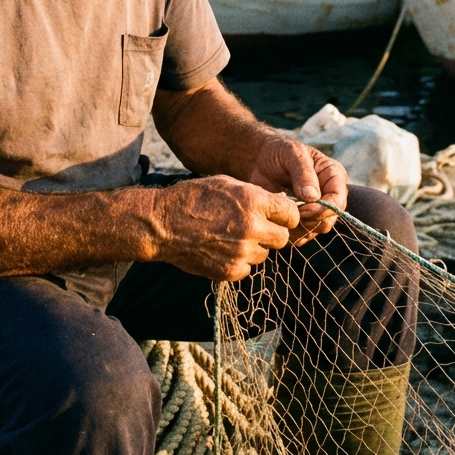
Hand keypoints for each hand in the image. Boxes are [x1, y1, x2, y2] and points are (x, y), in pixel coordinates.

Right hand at [151, 175, 301, 280]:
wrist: (163, 224)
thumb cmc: (193, 198)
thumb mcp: (226, 184)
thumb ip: (255, 195)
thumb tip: (277, 206)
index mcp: (253, 201)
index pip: (292, 214)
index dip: (286, 215)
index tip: (278, 216)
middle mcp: (251, 227)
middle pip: (282, 237)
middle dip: (272, 232)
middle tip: (256, 228)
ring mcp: (241, 252)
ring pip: (264, 254)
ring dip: (254, 247)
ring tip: (232, 237)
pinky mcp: (230, 271)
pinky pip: (248, 268)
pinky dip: (239, 261)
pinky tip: (222, 249)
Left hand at [247, 135, 347, 246]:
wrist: (261, 160)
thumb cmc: (279, 152)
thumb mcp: (292, 153)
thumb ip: (304, 173)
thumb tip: (313, 197)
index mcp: (333, 177)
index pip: (338, 201)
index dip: (323, 209)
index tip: (303, 209)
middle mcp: (329, 196)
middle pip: (328, 221)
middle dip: (308, 220)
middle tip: (287, 212)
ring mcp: (315, 210)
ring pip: (314, 231)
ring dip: (296, 227)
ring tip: (279, 213)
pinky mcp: (302, 220)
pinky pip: (300, 236)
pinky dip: (288, 232)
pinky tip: (276, 219)